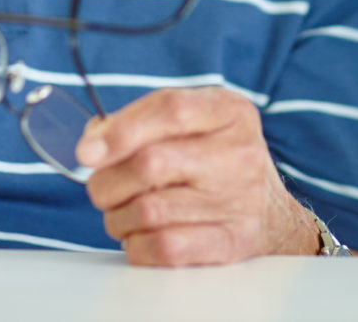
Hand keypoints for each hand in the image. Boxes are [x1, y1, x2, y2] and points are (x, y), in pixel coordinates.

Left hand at [75, 87, 319, 266]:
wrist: (270, 213)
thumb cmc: (215, 160)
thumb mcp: (193, 122)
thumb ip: (142, 121)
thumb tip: (92, 143)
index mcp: (230, 111)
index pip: (171, 109)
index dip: (121, 130)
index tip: (86, 152)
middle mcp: (240, 152)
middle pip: (151, 163)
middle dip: (107, 181)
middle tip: (101, 189)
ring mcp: (240, 199)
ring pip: (149, 210)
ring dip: (118, 217)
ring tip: (122, 213)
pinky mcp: (233, 242)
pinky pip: (164, 247)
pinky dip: (137, 245)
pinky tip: (140, 236)